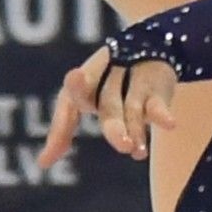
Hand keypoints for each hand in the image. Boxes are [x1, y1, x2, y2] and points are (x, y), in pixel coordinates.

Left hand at [37, 44, 175, 170]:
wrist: (147, 48)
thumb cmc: (104, 83)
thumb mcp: (81, 100)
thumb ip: (61, 129)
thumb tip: (42, 163)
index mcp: (84, 83)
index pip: (73, 96)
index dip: (74, 94)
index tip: (74, 77)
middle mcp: (108, 82)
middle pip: (109, 107)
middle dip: (115, 127)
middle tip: (123, 145)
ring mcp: (134, 84)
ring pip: (134, 109)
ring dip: (137, 130)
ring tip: (138, 152)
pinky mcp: (158, 88)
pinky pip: (159, 104)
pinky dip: (163, 114)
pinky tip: (170, 124)